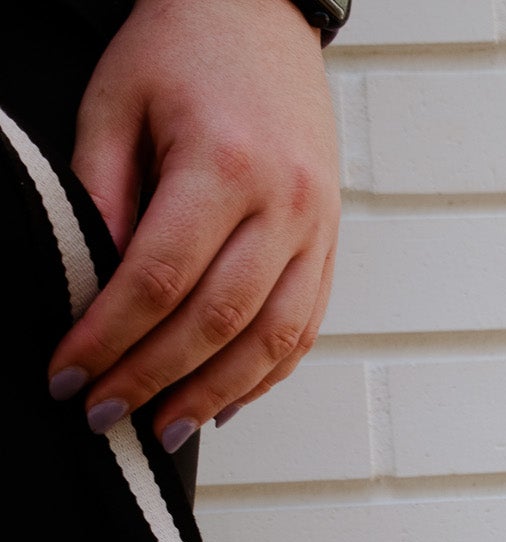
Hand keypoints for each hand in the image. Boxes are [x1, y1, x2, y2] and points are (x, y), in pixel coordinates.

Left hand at [47, 0, 339, 451]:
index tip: (70, 376)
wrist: (260, 11)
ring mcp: (315, 228)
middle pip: (215, 322)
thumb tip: (95, 292)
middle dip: (152, 381)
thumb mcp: (116, 102)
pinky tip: (222, 403)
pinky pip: (302, 330)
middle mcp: (282, 203)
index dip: (110, 339)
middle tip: (104, 417)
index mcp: (224, 161)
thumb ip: (101, 193)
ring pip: (269, 341)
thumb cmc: (182, 46)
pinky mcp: (329, 244)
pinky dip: (262, 377)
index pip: (159, 277)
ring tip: (163, 429)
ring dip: (212, 397)